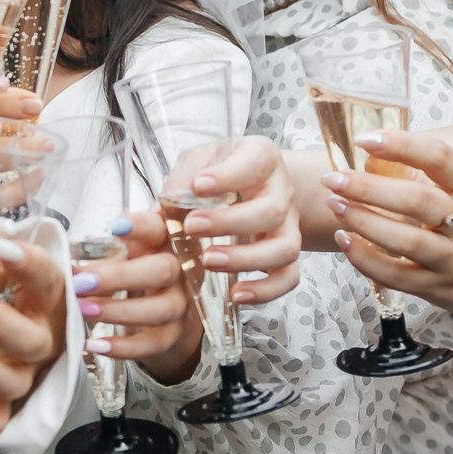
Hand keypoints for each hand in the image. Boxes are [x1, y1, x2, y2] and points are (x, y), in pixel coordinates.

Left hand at [0, 234, 65, 437]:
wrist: (14, 353)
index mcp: (46, 302)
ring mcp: (26, 378)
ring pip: (11, 381)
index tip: (0, 245)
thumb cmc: (4, 302)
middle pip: (29, 338)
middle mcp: (42, 342)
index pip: (49, 280)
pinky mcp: (6, 411)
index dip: (28, 264)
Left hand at [74, 210, 197, 381]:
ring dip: (117, 310)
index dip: (140, 226)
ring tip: (83, 309)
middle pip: (162, 270)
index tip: (115, 226)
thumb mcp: (126, 248)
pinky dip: (123, 347)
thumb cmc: (138, 267)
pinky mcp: (174, 334)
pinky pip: (152, 343)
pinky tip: (95, 344)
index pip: (158, 227)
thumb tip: (67, 255)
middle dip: (119, 276)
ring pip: (159, 309)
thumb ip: (102, 248)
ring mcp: (180, 303)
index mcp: (164, 240)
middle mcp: (179, 270)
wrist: (167, 308)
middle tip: (81, 282)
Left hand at [165, 136, 300, 305]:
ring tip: (209, 262)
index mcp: (262, 158)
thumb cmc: (219, 171)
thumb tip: (164, 206)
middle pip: (272, 210)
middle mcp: (282, 192)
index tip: (198, 185)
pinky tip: (236, 294)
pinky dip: (266, 290)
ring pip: (285, 248)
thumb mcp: (198, 161)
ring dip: (246, 259)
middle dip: (230, 222)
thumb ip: (182, 178)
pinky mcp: (284, 254)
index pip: (255, 162)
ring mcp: (288, 225)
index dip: (229, 176)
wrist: (252, 186)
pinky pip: (288, 277)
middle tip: (192, 226)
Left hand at [328, 129, 452, 368]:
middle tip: (333, 177)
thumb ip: (441, 176)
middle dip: (367, 187)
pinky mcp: (440, 289)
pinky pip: (395, 275)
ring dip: (361, 221)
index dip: (402, 145)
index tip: (367, 138)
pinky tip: (345, 240)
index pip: (441, 158)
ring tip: (334, 204)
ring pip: (402, 241)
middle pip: (415, 201)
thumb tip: (380, 154)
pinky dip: (364, 258)